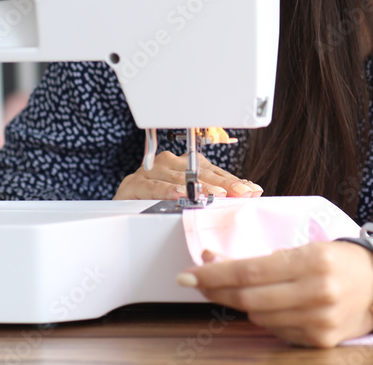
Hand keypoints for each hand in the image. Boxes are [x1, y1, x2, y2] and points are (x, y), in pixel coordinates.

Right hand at [112, 150, 261, 199]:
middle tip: (240, 193)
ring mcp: (151, 172)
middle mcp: (168, 164)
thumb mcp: (190, 197)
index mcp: (183, 164)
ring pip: (178, 177)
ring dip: (197, 186)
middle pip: (199, 171)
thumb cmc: (157, 202)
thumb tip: (248, 193)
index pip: (213, 171)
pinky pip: (153, 186)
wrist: (121, 209)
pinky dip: (167, 190)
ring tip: (214, 194)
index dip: (232, 181)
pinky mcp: (134, 184)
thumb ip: (215, 194)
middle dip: (222, 183)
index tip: (250, 190)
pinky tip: (180, 195)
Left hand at [176, 241, 372, 347]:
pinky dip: (265, 318)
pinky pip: (277, 331)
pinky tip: (268, 305)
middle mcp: (317, 292)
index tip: (188, 275)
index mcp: (313, 260)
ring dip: (241, 303)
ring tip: (239, 289)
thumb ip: (265, 258)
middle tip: (197, 282)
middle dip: (216, 290)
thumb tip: (216, 261)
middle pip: (248, 297)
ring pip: (259, 317)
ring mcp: (319, 320)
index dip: (214, 274)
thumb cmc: (344, 261)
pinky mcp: (320, 341)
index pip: (250, 269)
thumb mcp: (308, 248)